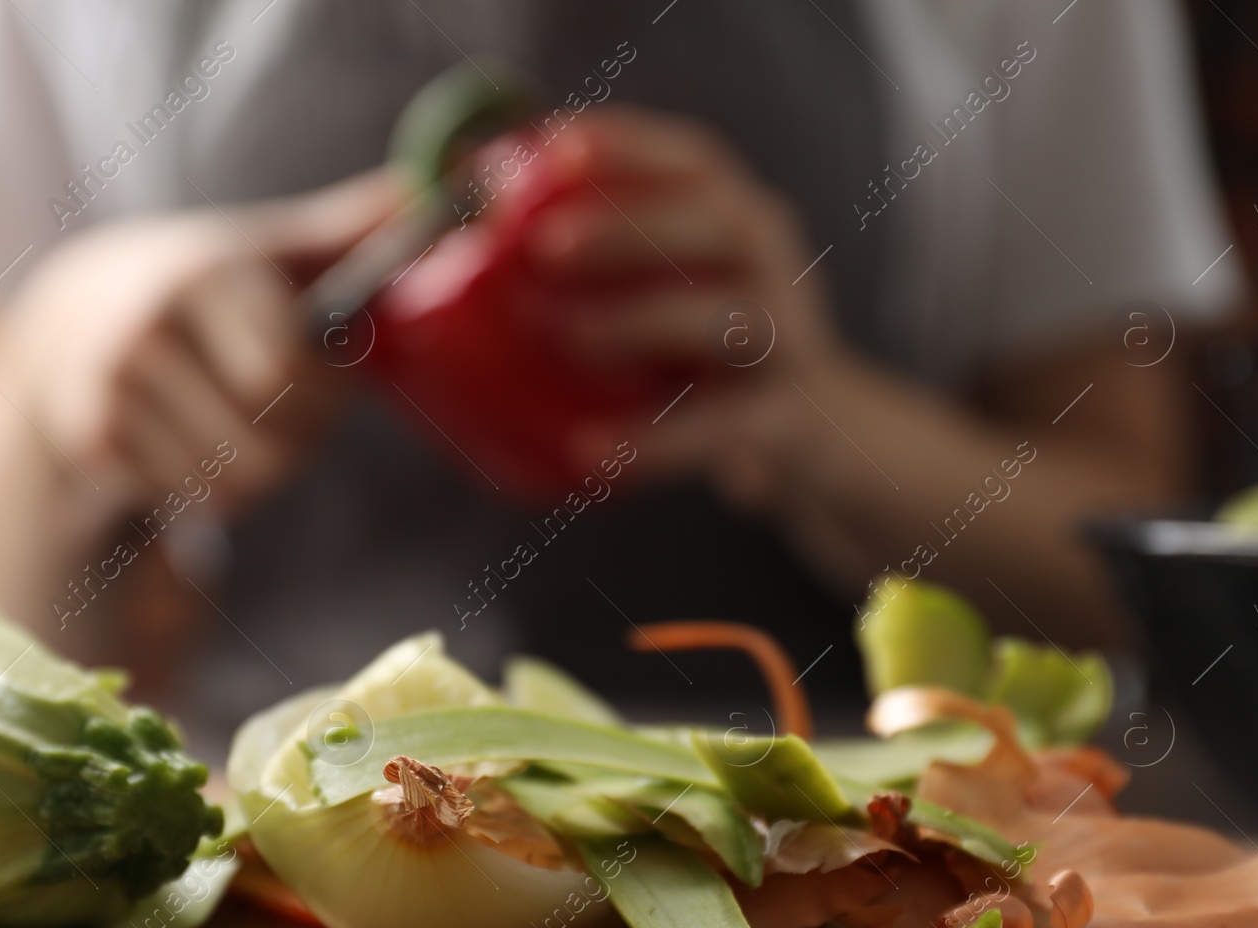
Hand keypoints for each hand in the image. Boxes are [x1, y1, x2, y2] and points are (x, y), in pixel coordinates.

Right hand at [0, 167, 405, 519]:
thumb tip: (435, 185)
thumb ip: (351, 226)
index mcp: (208, 276)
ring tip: (240, 427)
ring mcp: (111, 385)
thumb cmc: (211, 286)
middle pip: (268, 447)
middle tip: (289, 415)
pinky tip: (191, 444)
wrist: (77, 312)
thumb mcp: (274, 246)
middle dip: (298, 444)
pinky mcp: (90, 437)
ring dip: (257, 474)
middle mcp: (149, 326)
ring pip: (232, 486)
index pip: (285, 375)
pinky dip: (206, 490)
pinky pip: (188, 500)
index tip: (324, 374)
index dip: (322, 393)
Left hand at [521, 107, 853, 512]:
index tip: (550, 149)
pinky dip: (653, 442)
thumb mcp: (662, 286)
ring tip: (565, 337)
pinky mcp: (786, 420)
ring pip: (724, 319)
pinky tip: (591, 452)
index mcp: (735, 216)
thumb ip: (586, 260)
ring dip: (641, 321)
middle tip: (543, 244)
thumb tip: (446, 236)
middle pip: (714, 224)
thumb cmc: (700, 346)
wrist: (811, 432)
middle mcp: (772, 263)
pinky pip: (717, 430)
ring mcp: (787, 341)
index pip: (689, 160)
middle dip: (626, 227)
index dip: (623, 146)